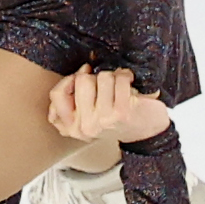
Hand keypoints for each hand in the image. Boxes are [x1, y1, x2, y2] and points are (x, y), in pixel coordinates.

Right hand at [47, 66, 169, 143]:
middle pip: (81, 80)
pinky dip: (126, 77)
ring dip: (114, 77)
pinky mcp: (121, 113)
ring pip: (102, 77)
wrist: (147, 134)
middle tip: (107, 87)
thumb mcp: (88, 113)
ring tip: (119, 89)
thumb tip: (82, 69)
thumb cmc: (117, 119)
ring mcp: (103, 120)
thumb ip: (73, 95)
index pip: (57, 94)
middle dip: (96, 78)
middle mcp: (85, 126)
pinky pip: (120, 79)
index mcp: (72, 127)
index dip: (69, 80)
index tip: (83, 77)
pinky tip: (130, 85)